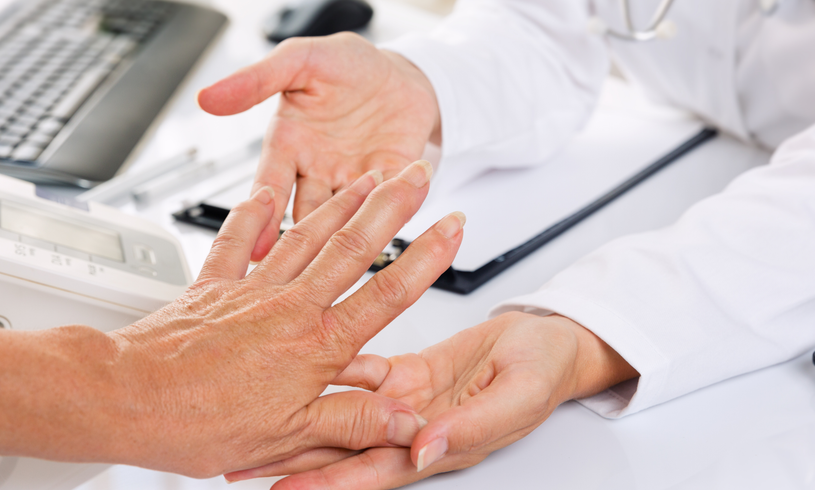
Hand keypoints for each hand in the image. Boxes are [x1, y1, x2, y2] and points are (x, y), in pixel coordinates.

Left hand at [100, 161, 462, 476]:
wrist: (130, 398)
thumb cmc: (201, 419)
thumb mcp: (291, 434)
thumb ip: (354, 422)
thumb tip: (406, 423)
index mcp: (316, 344)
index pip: (387, 294)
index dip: (427, 259)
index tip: (450, 229)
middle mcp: (290, 306)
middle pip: (353, 246)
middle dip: (392, 206)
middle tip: (415, 173)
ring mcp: (252, 289)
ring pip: (307, 234)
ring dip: (341, 202)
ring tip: (366, 175)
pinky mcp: (214, 285)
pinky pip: (237, 241)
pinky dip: (252, 215)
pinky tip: (265, 194)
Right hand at [197, 32, 439, 260]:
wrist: (401, 70)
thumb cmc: (348, 65)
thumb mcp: (299, 61)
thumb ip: (257, 80)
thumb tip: (209, 97)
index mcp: (289, 146)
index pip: (270, 188)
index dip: (264, 218)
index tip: (258, 248)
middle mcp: (318, 170)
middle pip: (306, 213)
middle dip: (303, 242)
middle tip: (301, 270)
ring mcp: (354, 180)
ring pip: (347, 216)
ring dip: (346, 230)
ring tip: (345, 248)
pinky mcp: (392, 179)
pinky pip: (391, 200)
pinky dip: (393, 208)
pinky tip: (392, 216)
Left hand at [225, 311, 638, 487]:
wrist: (552, 342)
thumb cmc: (544, 372)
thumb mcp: (517, 400)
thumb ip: (471, 427)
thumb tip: (424, 449)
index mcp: (440, 444)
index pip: (373, 471)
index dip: (329, 484)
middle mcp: (415, 428)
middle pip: (344, 448)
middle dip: (293, 457)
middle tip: (240, 463)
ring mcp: (408, 400)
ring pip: (345, 413)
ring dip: (301, 419)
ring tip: (253, 422)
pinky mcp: (408, 372)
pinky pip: (362, 373)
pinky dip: (331, 372)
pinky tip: (299, 369)